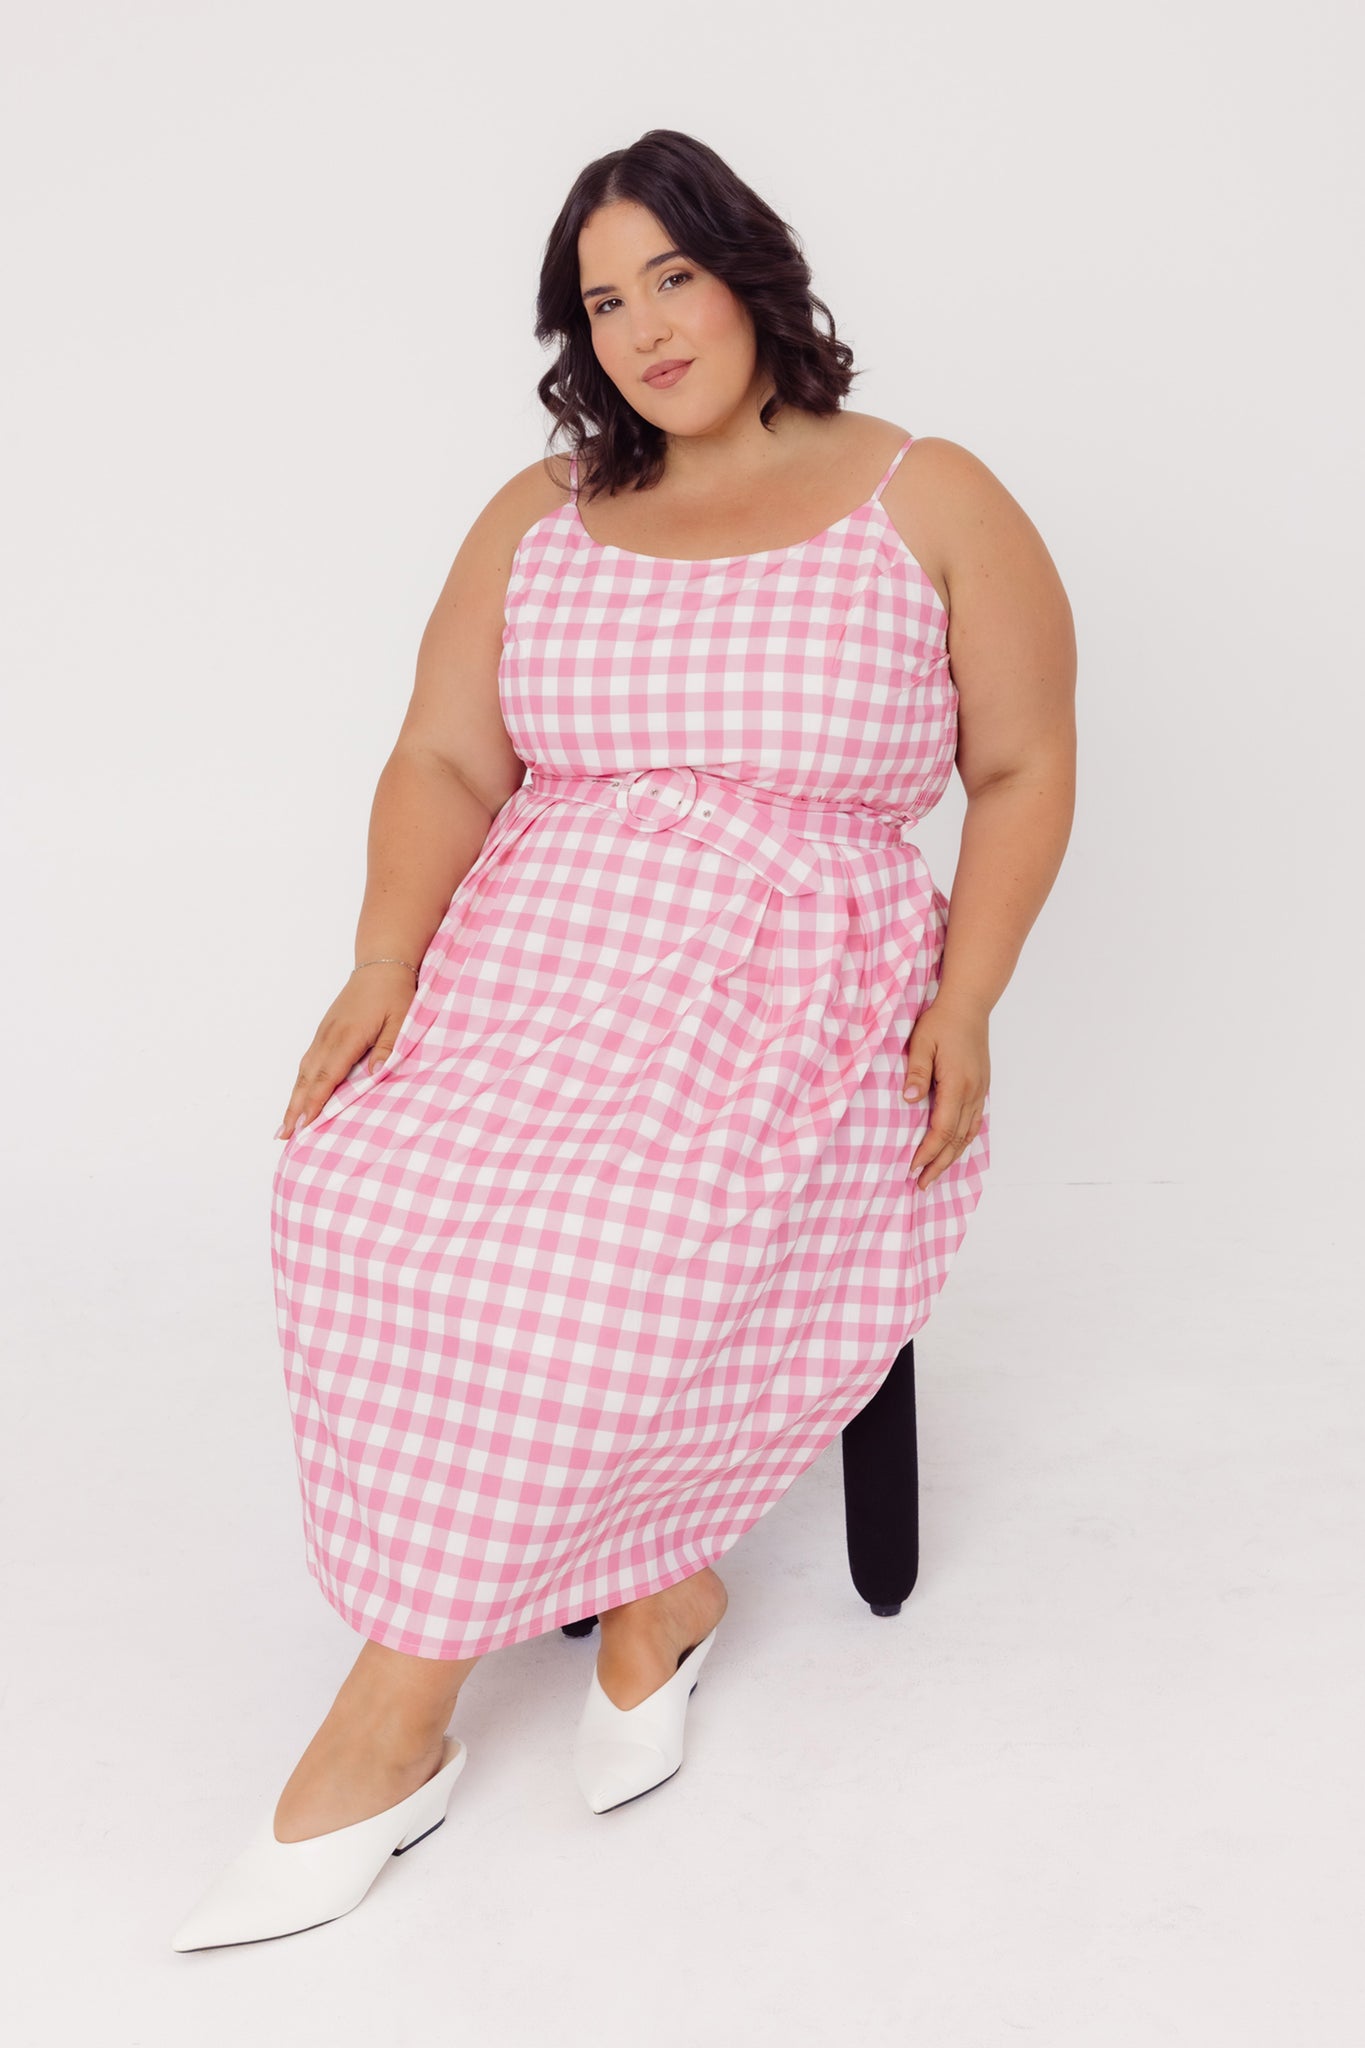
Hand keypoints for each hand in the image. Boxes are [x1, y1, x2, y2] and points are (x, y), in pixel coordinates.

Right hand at [274, 963, 417, 1139]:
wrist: (380, 966)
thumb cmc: (394, 993)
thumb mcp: (401, 1019)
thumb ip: (388, 1047)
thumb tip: (375, 1073)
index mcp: (347, 1036)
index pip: (327, 1076)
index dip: (314, 1102)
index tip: (304, 1125)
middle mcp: (329, 1037)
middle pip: (307, 1078)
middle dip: (295, 1108)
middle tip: (284, 1135)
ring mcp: (324, 1034)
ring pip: (304, 1071)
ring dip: (293, 1098)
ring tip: (285, 1124)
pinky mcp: (324, 1031)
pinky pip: (308, 1061)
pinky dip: (300, 1082)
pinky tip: (298, 1095)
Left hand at [901, 990, 989, 1188]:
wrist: (969, 1005)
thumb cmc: (941, 1021)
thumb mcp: (921, 1042)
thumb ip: (915, 1071)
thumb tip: (909, 1099)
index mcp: (957, 1084)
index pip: (942, 1129)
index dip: (928, 1152)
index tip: (912, 1168)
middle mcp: (972, 1092)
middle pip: (957, 1139)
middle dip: (939, 1164)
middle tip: (922, 1184)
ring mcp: (980, 1091)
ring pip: (968, 1134)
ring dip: (952, 1156)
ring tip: (936, 1174)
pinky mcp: (981, 1087)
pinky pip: (974, 1122)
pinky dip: (963, 1141)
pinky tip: (954, 1149)